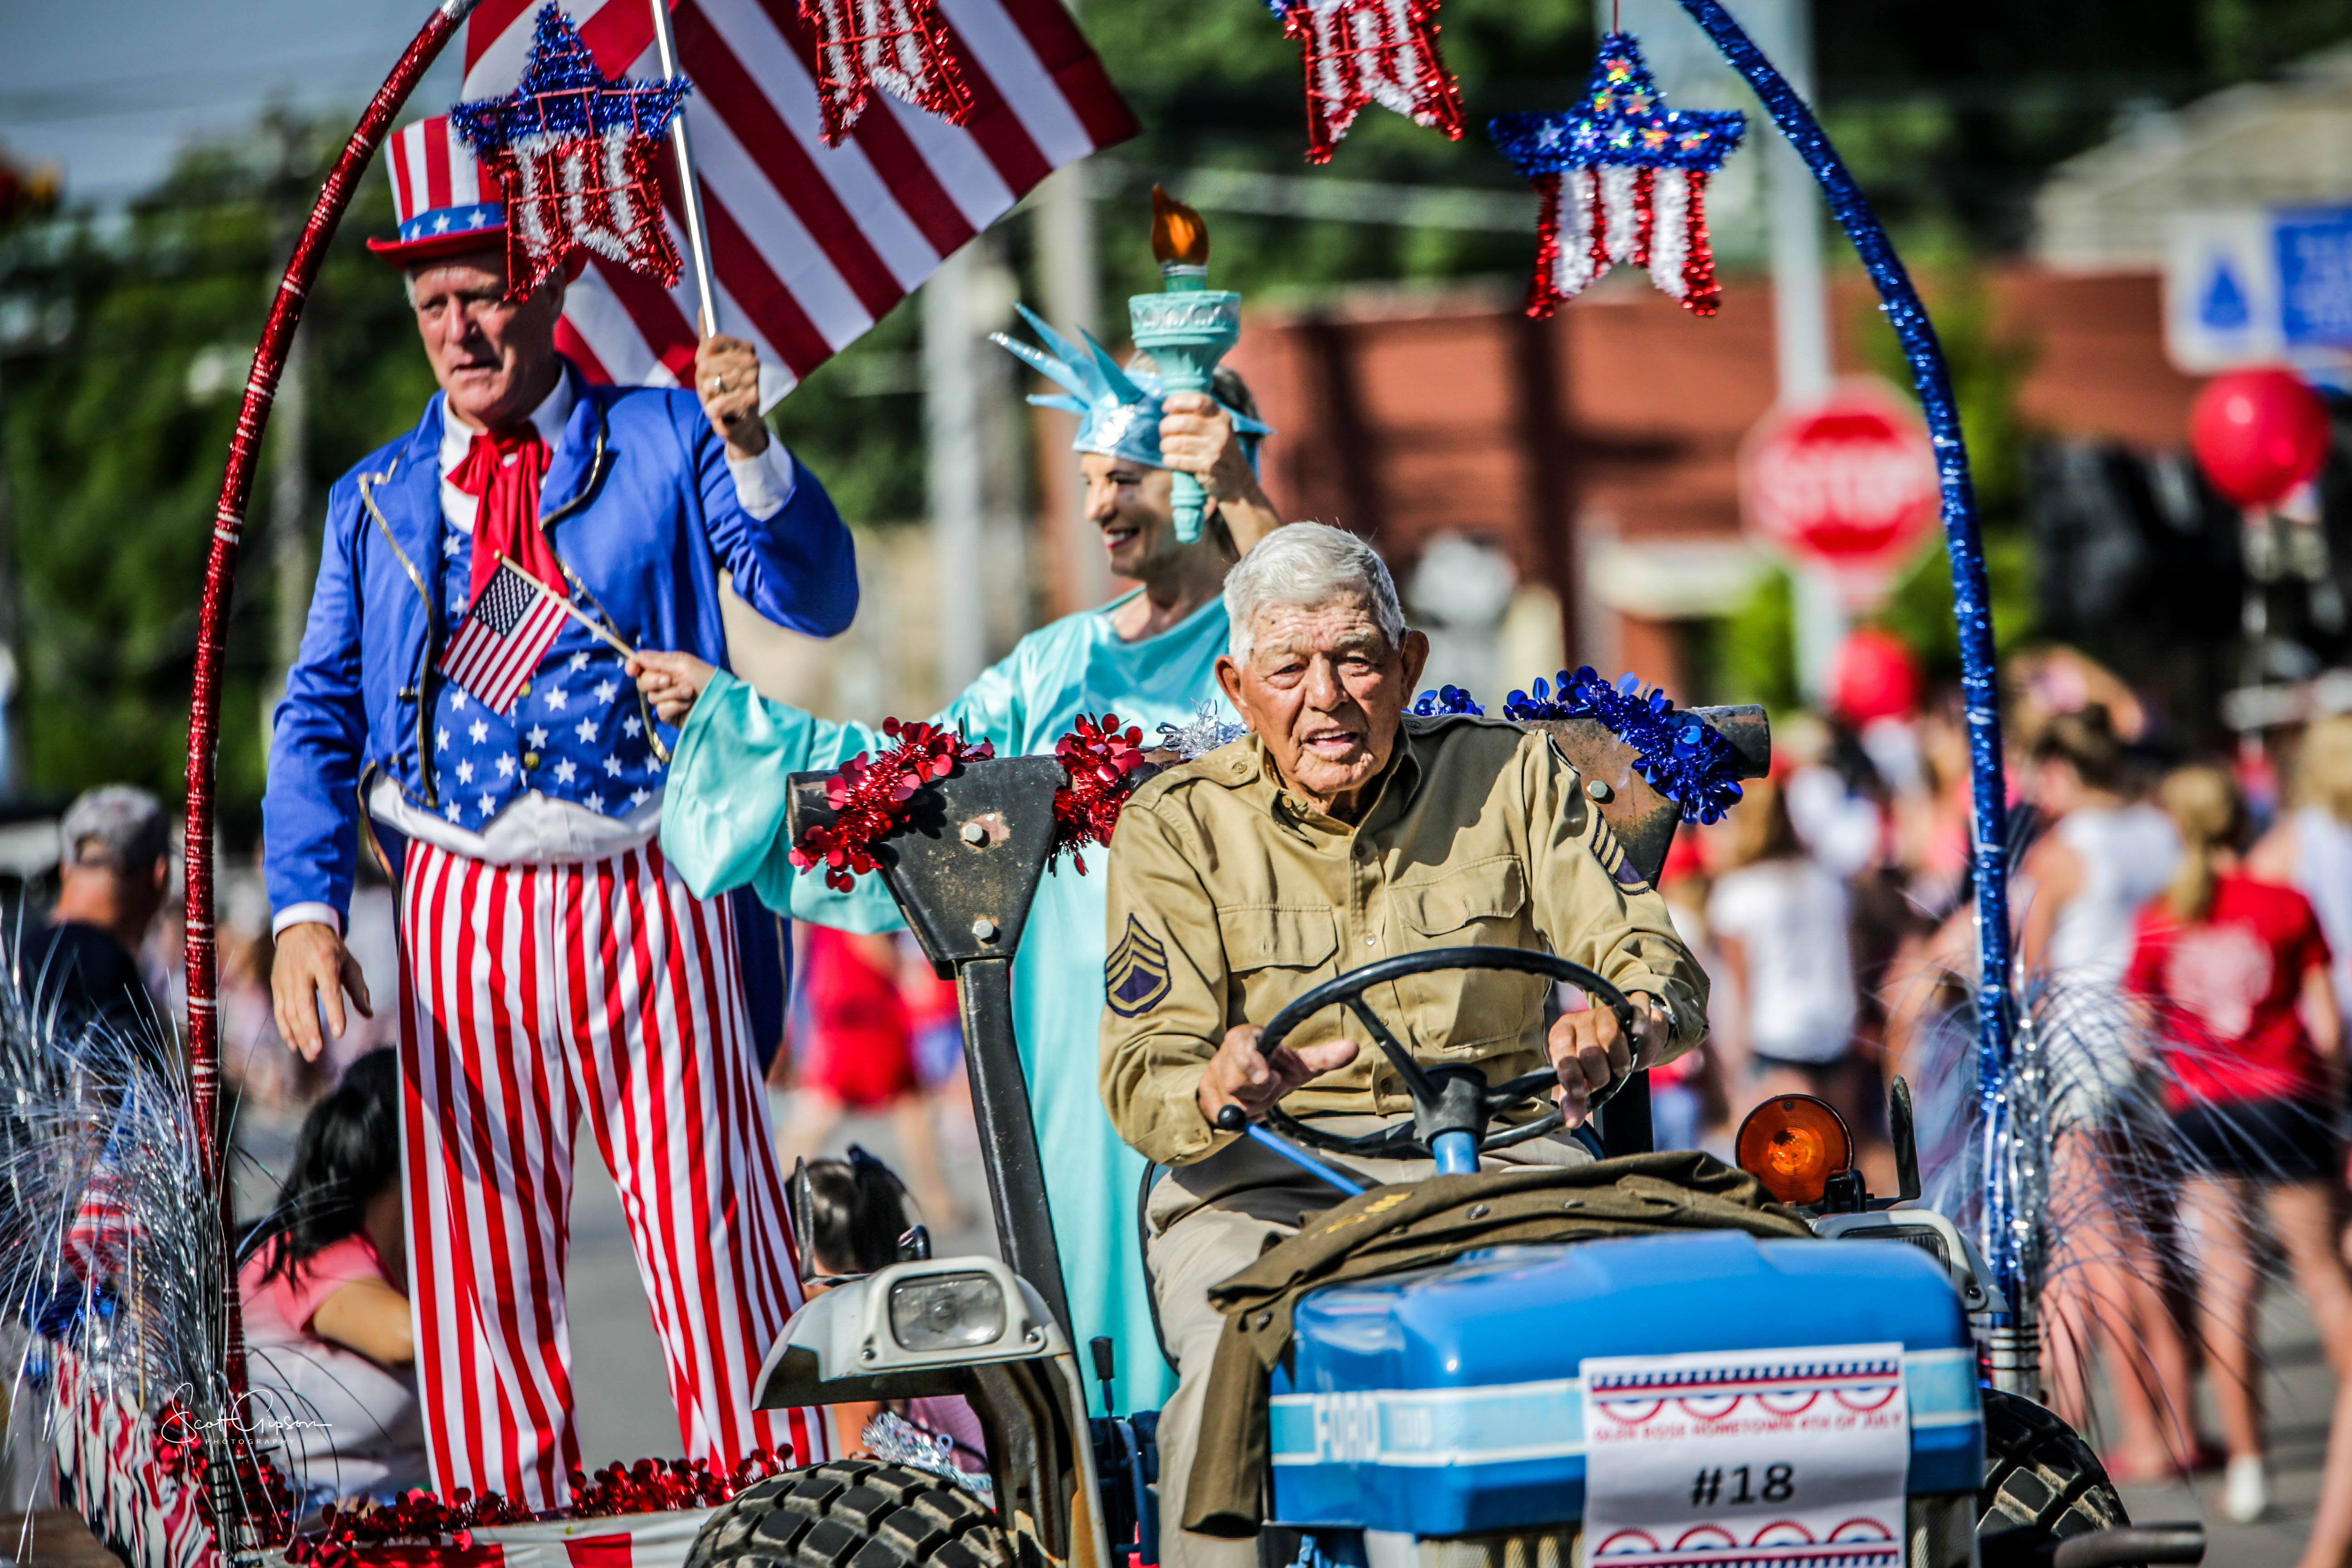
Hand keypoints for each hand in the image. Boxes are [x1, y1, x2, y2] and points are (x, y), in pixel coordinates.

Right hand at [271, 921, 372, 1062]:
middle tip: (318, 1051)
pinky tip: (294, 1044)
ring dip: (299, 1035)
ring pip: (290, 1011)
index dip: (333, 1012)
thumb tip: (368, 1015)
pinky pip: (279, 1011)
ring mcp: (286, 978)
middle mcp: (302, 970)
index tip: (339, 1033)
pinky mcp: (277, 985)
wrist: (300, 928)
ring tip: (310, 1053)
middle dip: (310, 1029)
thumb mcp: (349, 962)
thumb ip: (358, 989)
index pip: (329, 990)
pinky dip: (285, 1029)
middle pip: (304, 1003)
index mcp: (324, 961)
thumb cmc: (330, 949)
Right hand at [628, 648, 716, 723]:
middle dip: (653, 680)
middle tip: (668, 680)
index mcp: (667, 666)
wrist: (724, 701)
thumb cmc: (707, 678)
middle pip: (642, 682)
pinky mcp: (672, 716)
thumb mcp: (684, 665)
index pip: (643, 666)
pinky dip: (673, 706)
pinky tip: (687, 705)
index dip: (634, 666)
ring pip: (652, 697)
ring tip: (689, 691)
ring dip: (671, 693)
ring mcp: (668, 700)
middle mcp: (665, 683)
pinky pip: (661, 711)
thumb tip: (636, 656)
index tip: (632, 669)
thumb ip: (659, 661)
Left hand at [696, 334, 768, 460]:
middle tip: (714, 388)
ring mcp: (753, 383)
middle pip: (705, 365)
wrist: (741, 422)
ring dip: (708, 398)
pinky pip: (714, 406)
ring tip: (721, 400)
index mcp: (745, 348)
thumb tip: (702, 308)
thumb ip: (707, 336)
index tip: (705, 365)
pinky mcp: (750, 404)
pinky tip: (725, 413)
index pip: (710, 342)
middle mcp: (752, 362)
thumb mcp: (713, 362)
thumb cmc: (725, 388)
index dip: (701, 357)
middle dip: (703, 381)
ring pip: (709, 386)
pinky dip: (713, 412)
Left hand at [1157, 391, 1261, 503]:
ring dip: (1165, 445)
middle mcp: (1220, 431)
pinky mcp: (1209, 467)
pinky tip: (1169, 459)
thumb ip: (1196, 416)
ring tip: (1166, 447)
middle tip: (1163, 432)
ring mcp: (1216, 449)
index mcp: (1221, 416)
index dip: (1178, 401)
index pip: (1198, 401)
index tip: (1165, 407)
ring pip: (1177, 442)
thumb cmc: (1216, 448)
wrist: (1236, 478)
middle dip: (1165, 426)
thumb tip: (1169, 408)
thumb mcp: (1213, 428)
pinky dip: (1169, 459)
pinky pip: (1179, 460)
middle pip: (1183, 422)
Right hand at [1196, 1022, 1360, 1126]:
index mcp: (1245, 1037)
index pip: (1240, 1045)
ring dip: (1255, 1106)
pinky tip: (1250, 1105)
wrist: (1249, 1077)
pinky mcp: (1205, 1096)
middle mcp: (1224, 1054)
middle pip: (1237, 1083)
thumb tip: (1352, 1048)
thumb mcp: (1300, 1062)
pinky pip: (1223, 1116)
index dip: (1251, 1062)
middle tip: (1275, 1085)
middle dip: (1263, 1093)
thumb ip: (1324, 1056)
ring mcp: (1211, 1075)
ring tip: (1263, 1095)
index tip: (1270, 1078)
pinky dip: (1242, 1117)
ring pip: (1233, 1103)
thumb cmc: (1277, 1066)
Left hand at [1546, 992, 1669, 1127]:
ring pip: (1611, 1038)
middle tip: (1604, 1079)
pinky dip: (1639, 1023)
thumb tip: (1572, 1122)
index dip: (1571, 1076)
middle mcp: (1581, 1019)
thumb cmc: (1600, 1062)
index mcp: (1561, 1035)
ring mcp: (1606, 1011)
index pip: (1561, 1053)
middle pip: (1589, 1052)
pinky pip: (1636, 1010)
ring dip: (1620, 1062)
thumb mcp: (1583, 1079)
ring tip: (1621, 1069)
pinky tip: (1637, 1031)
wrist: (1629, 1038)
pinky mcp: (1632, 1006)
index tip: (1580, 1092)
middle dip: (1600, 1075)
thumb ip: (1575, 1100)